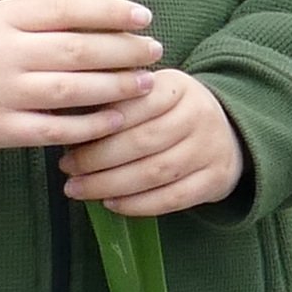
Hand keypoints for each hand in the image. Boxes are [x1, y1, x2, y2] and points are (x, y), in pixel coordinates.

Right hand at [0, 0, 160, 159]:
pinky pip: (54, 129)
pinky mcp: (0, 129)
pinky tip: (116, 119)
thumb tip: (107, 18)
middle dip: (123, 51)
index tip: (144, 16)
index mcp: (4, 17)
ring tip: (144, 84)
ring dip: (115, 87)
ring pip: (71, 90)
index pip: (66, 9)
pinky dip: (88, 126)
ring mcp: (2, 93)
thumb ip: (42, 17)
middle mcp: (5, 53)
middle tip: (154, 52)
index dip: (109, 12)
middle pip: (76, 50)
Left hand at [58, 68, 244, 219]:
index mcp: (178, 86)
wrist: (227, 133)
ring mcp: (211, 149)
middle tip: (68, 170)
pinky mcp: (216, 179)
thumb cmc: (170, 113)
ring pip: (156, 172)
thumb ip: (117, 99)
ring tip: (80, 190)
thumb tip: (64, 116)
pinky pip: (174, 198)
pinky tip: (113, 204)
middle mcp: (199, 115)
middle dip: (98, 159)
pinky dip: (139, 205)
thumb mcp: (150, 92)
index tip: (68, 142)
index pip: (136, 104)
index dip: (101, 125)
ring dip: (112, 185)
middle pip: (143, 141)